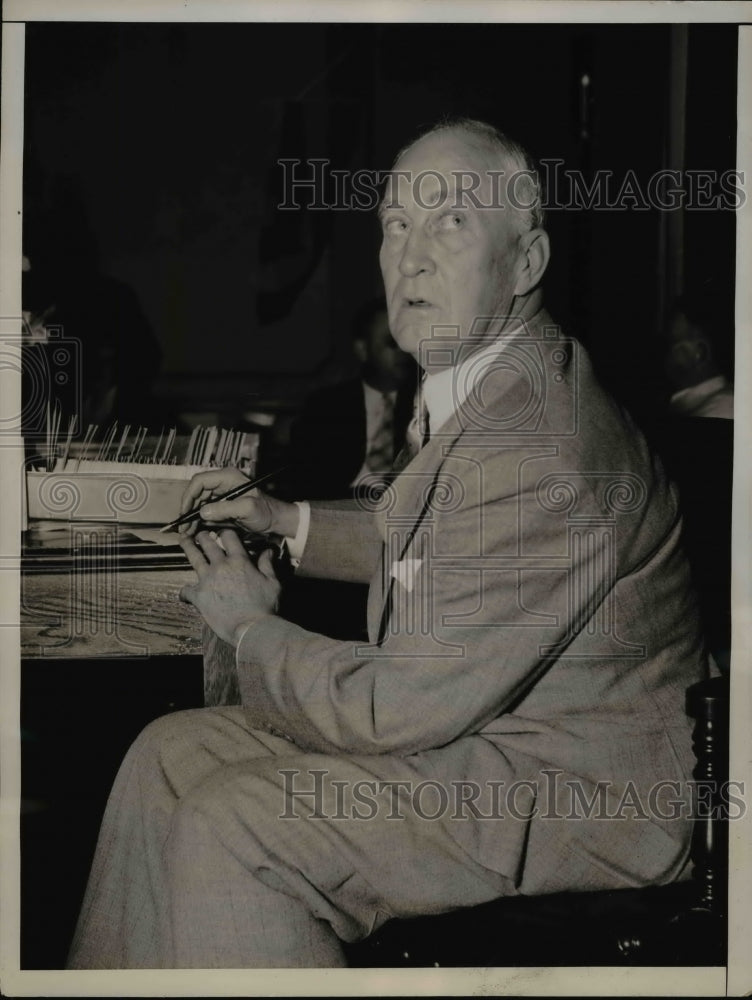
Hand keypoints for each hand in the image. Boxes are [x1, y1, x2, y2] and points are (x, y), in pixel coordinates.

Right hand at [178, 468, 299, 537]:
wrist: (275, 521)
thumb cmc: (266, 512)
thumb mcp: (247, 509)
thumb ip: (225, 509)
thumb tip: (202, 512)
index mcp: (227, 477)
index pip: (200, 481)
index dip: (189, 496)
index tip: (185, 512)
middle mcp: (221, 484)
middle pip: (196, 493)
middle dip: (188, 510)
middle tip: (183, 527)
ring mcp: (220, 496)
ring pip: (198, 504)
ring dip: (191, 518)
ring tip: (186, 532)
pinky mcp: (221, 507)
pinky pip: (204, 512)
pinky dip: (198, 522)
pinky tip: (193, 532)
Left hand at [178, 529, 280, 644]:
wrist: (251, 628)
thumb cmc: (264, 607)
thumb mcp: (272, 582)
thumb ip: (267, 564)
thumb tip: (268, 551)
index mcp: (239, 561)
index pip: (229, 536)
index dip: (225, 532)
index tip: (222, 533)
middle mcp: (221, 566)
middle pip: (207, 543)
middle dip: (202, 535)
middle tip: (199, 534)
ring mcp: (208, 580)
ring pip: (193, 557)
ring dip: (187, 547)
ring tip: (183, 540)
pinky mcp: (199, 596)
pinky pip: (186, 590)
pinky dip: (185, 592)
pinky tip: (186, 594)